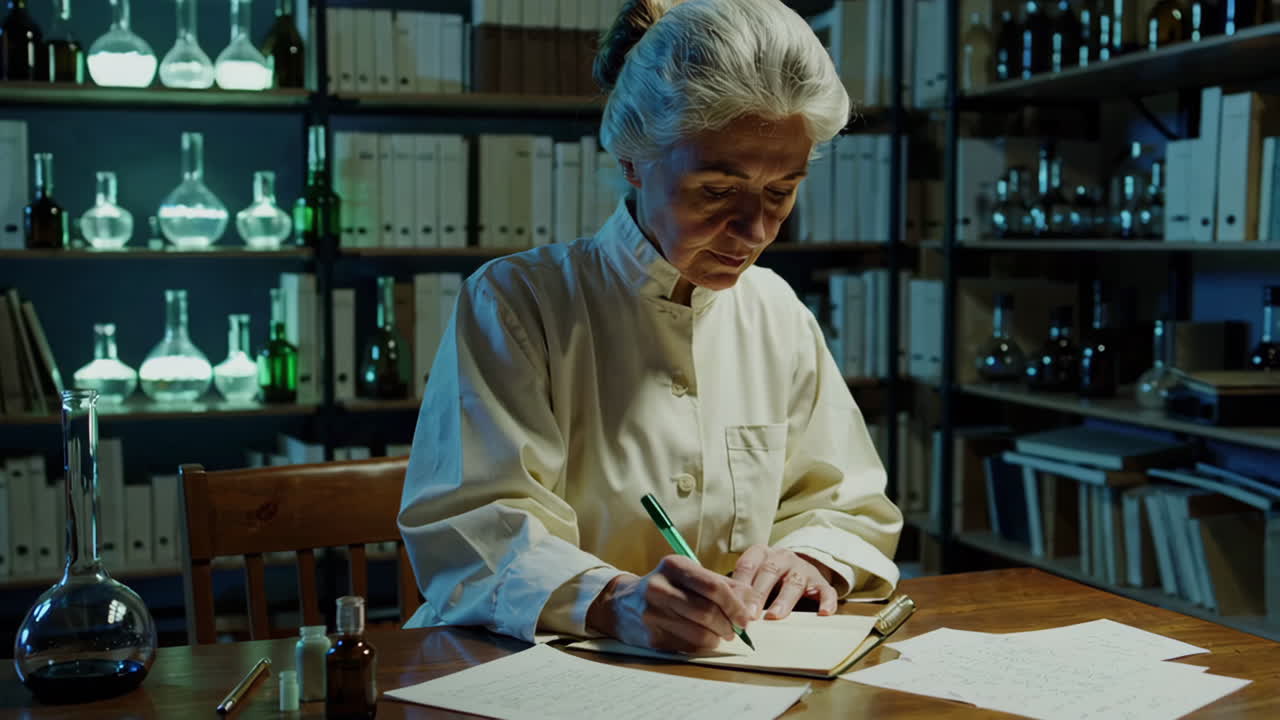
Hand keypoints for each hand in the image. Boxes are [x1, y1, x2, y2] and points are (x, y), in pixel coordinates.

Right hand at [585, 555, 761, 652]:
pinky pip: (687, 646)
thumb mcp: (688, 575)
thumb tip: (750, 600)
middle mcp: (659, 587)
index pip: (713, 586)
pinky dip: (702, 646)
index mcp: (673, 566)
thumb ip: (720, 584)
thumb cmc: (666, 588)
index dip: (735, 604)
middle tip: (736, 629)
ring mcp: (653, 614)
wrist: (622, 604)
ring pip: (699, 633)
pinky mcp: (651, 637)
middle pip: (707, 611)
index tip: (746, 617)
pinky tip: (703, 639)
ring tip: (721, 635)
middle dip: (729, 624)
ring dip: (717, 638)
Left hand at [733, 545, 837, 619]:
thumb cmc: (768, 577)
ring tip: (774, 616)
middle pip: (769, 572)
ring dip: (784, 600)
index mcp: (762, 553)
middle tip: (749, 614)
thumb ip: (741, 590)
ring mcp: (803, 569)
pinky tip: (823, 613)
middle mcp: (783, 557)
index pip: (748, 565)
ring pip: (794, 583)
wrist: (799, 568)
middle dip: (758, 594)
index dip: (740, 585)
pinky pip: (826, 591)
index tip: (732, 604)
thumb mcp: (753, 576)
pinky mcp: (821, 583)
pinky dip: (826, 602)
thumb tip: (722, 612)